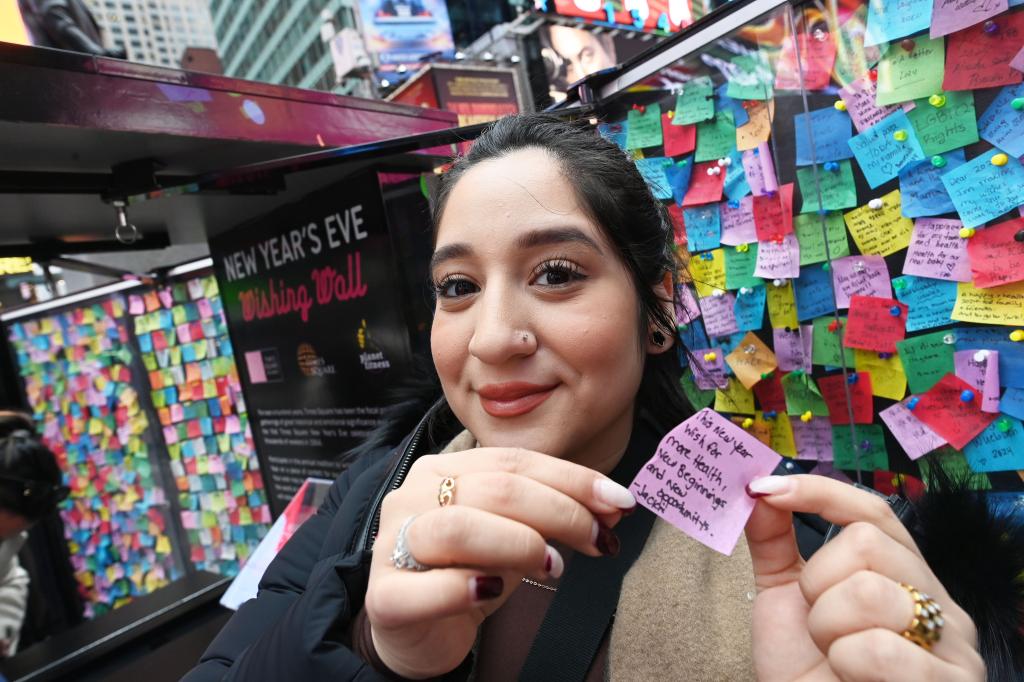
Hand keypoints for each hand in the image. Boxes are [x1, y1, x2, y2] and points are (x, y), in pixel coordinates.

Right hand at [364, 448, 635, 678]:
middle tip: (599, 539)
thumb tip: (614, 505)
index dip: (573, 479)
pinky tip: (492, 590)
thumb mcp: (515, 536)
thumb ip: (553, 514)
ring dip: (520, 544)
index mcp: (442, 470)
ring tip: (554, 567)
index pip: (514, 462)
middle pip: (495, 489)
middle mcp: (411, 496)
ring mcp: (392, 543)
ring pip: (459, 527)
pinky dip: (465, 587)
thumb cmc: (468, 573)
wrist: (417, 632)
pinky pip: (425, 586)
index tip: (621, 502)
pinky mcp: (383, 595)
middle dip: (561, 512)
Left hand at [745, 474, 984, 681]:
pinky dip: (846, 664)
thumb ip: (773, 543)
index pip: (873, 512)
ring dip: (828, 630)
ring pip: (869, 592)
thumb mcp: (782, 601)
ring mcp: (953, 646)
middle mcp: (938, 602)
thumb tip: (758, 490)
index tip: (766, 490)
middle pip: (866, 543)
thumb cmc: (806, 675)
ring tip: (835, 660)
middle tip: (818, 627)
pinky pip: (881, 649)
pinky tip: (851, 681)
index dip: (819, 492)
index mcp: (902, 576)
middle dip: (817, 585)